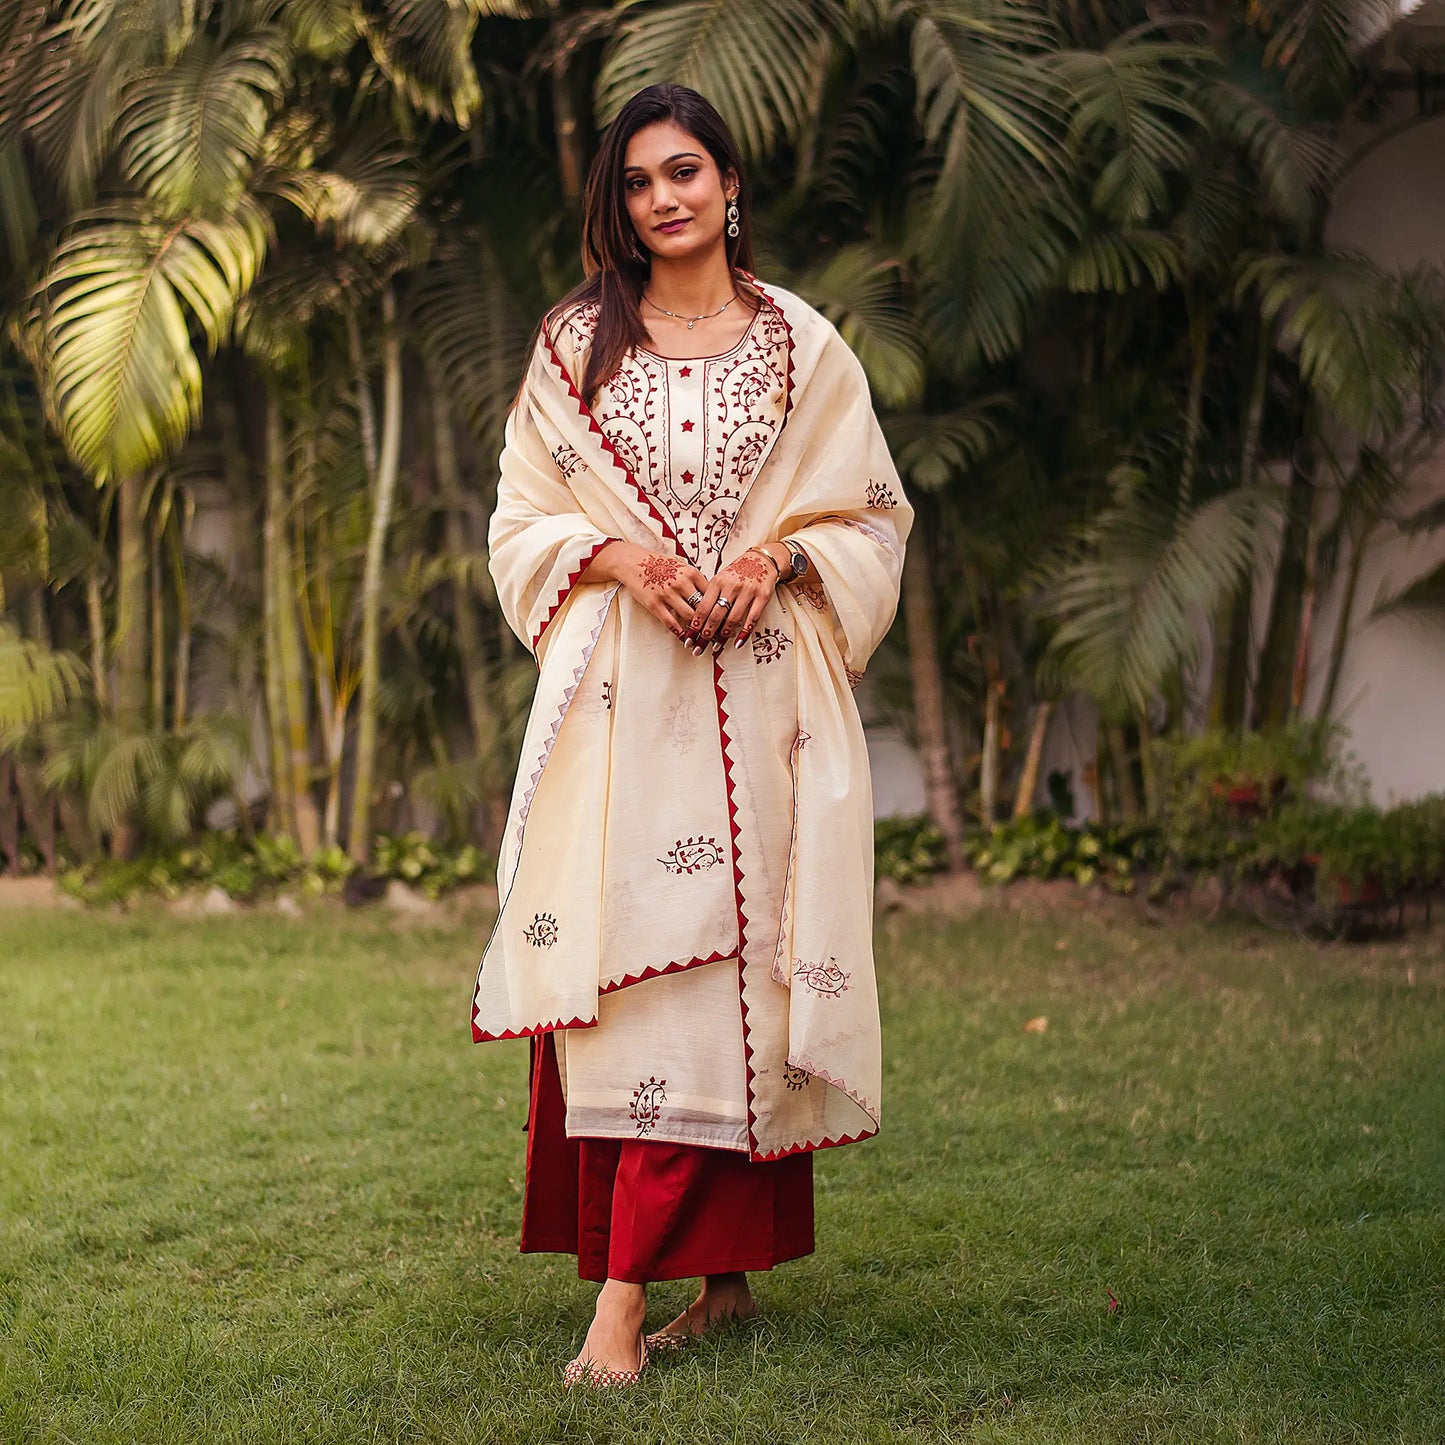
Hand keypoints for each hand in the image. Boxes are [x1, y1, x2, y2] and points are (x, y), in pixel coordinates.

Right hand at [590, 542, 710, 640]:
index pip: (713, 595)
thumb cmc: (660, 565)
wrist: (634, 562)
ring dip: (698, 632)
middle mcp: (682, 583)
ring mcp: (668, 594)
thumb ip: (696, 582)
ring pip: (690, 618)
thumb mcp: (682, 567)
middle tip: (720, 636)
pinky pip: (671, 623)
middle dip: (713, 624)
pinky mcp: (655, 604)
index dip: (721, 610)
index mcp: (692, 573)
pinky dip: (680, 634)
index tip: (726, 621)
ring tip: (704, 641)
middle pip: (704, 608)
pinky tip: (686, 640)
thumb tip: (712, 598)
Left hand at [687, 551, 777, 655]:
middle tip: (698, 649)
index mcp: (717, 582)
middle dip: (705, 635)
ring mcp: (748, 591)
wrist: (761, 560)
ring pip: (733, 619)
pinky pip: (752, 619)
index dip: (695, 626)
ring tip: (717, 647)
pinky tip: (737, 643)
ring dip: (723, 636)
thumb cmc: (737, 572)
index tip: (689, 639)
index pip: (703, 607)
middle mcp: (731, 586)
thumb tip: (697, 620)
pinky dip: (744, 633)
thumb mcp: (720, 579)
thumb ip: (710, 596)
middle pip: (715, 616)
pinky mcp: (762, 596)